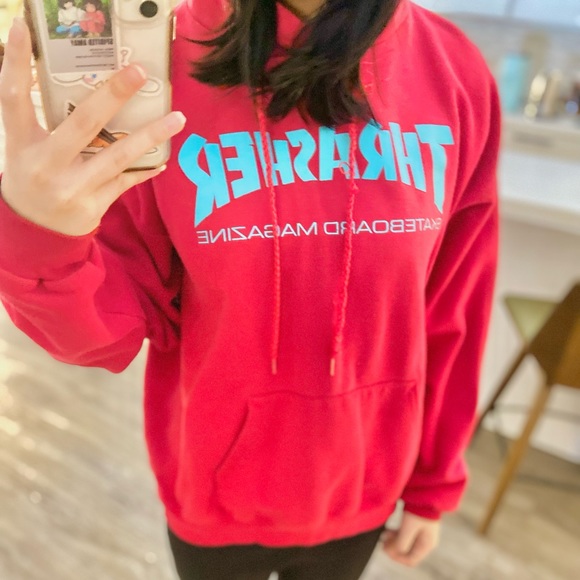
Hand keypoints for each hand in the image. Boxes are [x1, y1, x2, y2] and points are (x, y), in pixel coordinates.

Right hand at [0, 17, 185, 236]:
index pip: (13, 96)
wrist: (35, 232)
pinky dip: (145, 170)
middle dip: (113, 95)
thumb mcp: (26, 148)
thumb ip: (45, 121)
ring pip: (116, 156)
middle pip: (82, 123)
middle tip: (139, 72)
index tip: (21, 26)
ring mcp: (72, 188)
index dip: (13, 61)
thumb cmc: (34, 178)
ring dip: (149, 135)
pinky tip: (164, 159)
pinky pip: (126, 182)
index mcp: (21, 143)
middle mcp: (45, 164)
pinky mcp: (93, 206)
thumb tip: (82, 83)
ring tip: (177, 118)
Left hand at [381, 511, 440, 566]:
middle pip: (407, 552)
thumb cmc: (419, 511)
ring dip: (394, 541)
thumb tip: (390, 552)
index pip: (410, 560)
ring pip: (405, 543)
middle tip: (382, 542)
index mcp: (426, 545)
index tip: (385, 550)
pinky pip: (405, 534)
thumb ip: (401, 543)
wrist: (425, 493)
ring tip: (383, 535)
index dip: (396, 558)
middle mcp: (425, 541)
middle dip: (393, 548)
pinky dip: (397, 534)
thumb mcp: (408, 528)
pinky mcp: (418, 525)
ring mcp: (422, 533)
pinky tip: (388, 530)